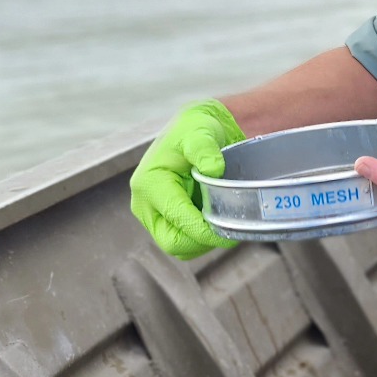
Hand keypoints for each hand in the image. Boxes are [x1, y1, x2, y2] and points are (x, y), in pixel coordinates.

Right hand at [129, 99, 244, 258]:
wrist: (195, 129)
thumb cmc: (194, 129)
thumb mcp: (200, 132)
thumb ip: (204, 149)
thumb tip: (213, 169)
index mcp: (149, 184)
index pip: (177, 219)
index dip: (205, 230)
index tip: (231, 227)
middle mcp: (145, 203)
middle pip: (173, 242)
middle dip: (203, 241)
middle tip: (231, 228)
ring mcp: (154, 214)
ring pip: (179, 247)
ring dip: (205, 242)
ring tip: (226, 222)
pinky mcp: (165, 220)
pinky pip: (185, 241)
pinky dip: (203, 239)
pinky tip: (218, 221)